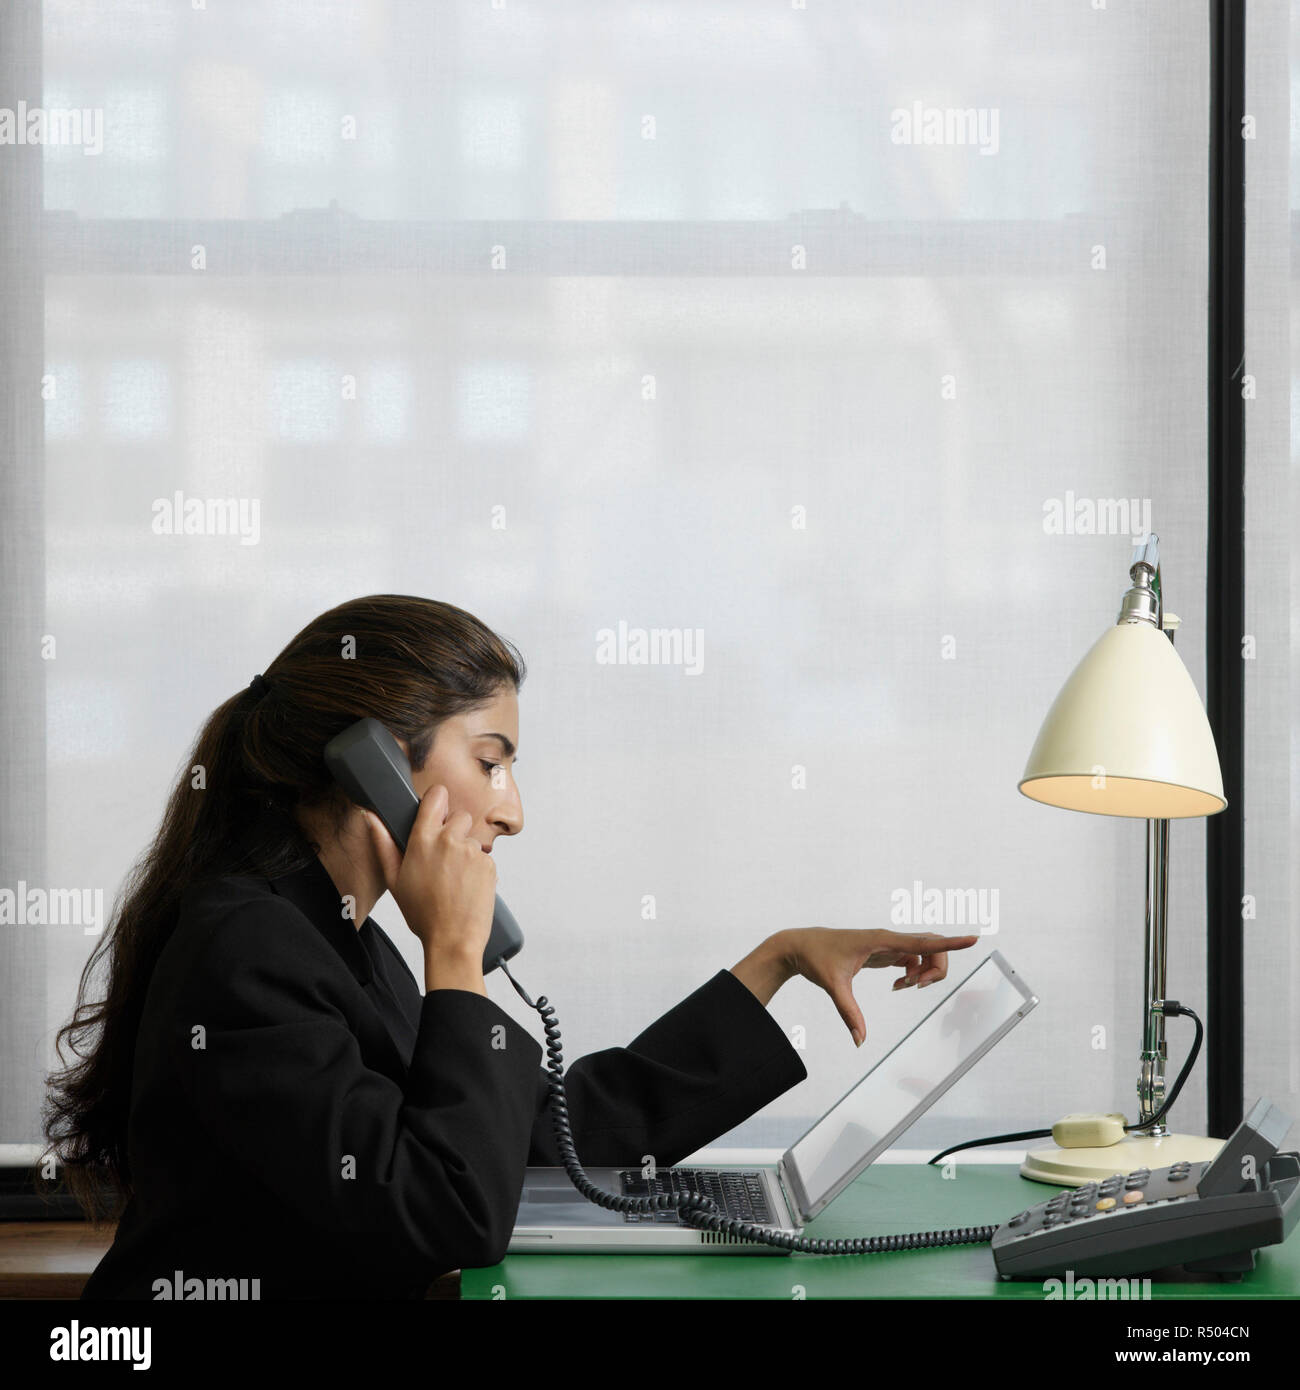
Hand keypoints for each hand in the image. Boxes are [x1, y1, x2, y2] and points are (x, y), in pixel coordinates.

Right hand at [362, 785, 496, 966]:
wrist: (453, 939)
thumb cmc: (423, 913)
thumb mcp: (394, 879)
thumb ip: (383, 844)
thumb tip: (371, 817)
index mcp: (423, 839)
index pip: (437, 796)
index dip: (438, 801)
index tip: (437, 810)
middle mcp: (450, 840)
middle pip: (459, 816)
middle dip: (454, 830)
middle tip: (444, 858)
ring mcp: (471, 851)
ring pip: (471, 839)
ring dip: (465, 853)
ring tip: (454, 879)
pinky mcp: (489, 864)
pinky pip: (483, 857)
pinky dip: (477, 868)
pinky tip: (466, 887)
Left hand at [782, 927, 980, 1047]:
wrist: (802, 946)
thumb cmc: (817, 958)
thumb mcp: (833, 986)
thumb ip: (848, 1012)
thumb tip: (860, 1040)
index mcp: (882, 939)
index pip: (923, 941)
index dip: (950, 942)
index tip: (973, 939)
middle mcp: (889, 938)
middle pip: (932, 948)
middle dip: (935, 969)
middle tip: (916, 987)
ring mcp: (889, 944)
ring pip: (925, 954)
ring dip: (924, 973)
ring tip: (903, 987)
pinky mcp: (885, 952)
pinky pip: (914, 960)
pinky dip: (914, 974)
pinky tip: (899, 985)